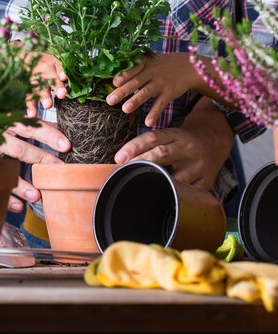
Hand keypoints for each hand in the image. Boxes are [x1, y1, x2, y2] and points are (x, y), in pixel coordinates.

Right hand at [0, 118, 70, 212]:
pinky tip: (18, 206)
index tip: (66, 146)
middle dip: (42, 160)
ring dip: (22, 184)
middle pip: (21, 150)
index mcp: (8, 121)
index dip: (50, 135)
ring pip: (5, 169)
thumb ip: (32, 124)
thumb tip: (58, 128)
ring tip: (37, 196)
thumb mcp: (10, 119)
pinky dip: (5, 196)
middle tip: (60, 171)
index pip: (32, 127)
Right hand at [26, 53, 67, 116]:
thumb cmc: (44, 64)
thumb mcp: (54, 63)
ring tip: (48, 106)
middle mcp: (44, 68)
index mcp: (54, 62)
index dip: (62, 71)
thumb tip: (83, 83)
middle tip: (62, 94)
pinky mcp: (25, 85)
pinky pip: (27, 95)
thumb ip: (65, 73)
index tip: (65, 77)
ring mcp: (33, 76)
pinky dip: (29, 105)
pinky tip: (32, 113)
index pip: (59, 66)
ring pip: (39, 87)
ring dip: (43, 96)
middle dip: (56, 86)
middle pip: (51, 77)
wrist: (23, 59)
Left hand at [106, 53, 202, 125]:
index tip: (114, 82)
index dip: (124, 75)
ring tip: (125, 109)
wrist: (190, 66)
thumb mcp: (151, 60)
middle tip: (110, 100)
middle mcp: (152, 72)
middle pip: (135, 82)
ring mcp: (161, 83)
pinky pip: (160, 104)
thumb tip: (115, 79)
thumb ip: (136, 67)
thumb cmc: (164, 64)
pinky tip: (148, 123)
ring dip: (135, 101)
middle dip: (122, 91)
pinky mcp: (169, 93)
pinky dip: (154, 113)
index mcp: (145, 63)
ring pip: (146, 93)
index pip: (133, 69)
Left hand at [113, 97, 233, 189]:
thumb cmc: (182, 141)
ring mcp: (199, 165)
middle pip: (162, 154)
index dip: (134, 147)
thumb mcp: (169, 135)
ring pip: (175, 177)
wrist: (214, 140)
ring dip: (157, 183)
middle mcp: (188, 148)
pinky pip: (188, 192)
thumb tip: (122, 160)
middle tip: (123, 170)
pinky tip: (162, 198)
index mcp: (176, 135)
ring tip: (140, 188)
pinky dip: (175, 195)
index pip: (153, 138)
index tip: (118, 158)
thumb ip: (150, 145)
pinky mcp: (207, 180)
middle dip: (140, 162)